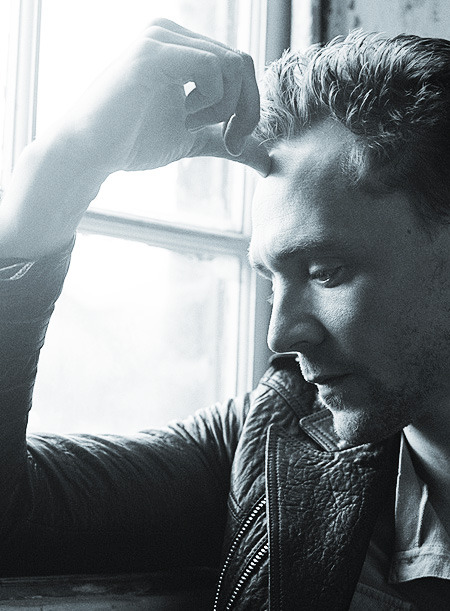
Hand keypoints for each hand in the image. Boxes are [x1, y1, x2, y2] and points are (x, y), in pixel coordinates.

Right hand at [64, 19, 269, 175]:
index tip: (231, 141)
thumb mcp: (194, 139)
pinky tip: (184, 116)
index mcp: (183, 48)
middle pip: (243, 62)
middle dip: (246, 109)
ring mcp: (161, 38)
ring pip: (232, 63)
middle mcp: (173, 33)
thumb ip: (227, 139)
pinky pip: (210, 66)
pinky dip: (210, 100)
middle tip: (228, 140)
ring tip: (192, 123)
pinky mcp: (152, 53)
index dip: (248, 107)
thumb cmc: (134, 142)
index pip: (240, 64)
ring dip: (223, 106)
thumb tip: (265, 158)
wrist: (91, 152)